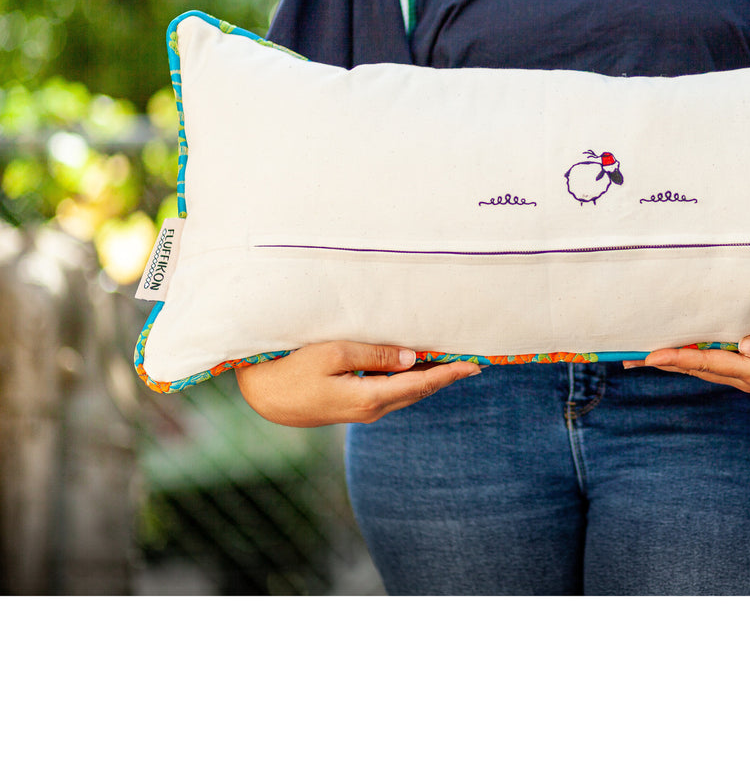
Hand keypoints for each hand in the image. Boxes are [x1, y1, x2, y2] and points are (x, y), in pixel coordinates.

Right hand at [235, 341, 481, 427]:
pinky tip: (415, 370)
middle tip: (472, 363)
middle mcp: (370, 410)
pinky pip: (389, 394)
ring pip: (404, 394)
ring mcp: (360, 411)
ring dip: (429, 380)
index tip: (475, 364)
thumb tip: (411, 358)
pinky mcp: (350, 406)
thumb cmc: (290, 367)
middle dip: (445, 377)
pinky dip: (409, 382)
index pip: (421, 385)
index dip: (450, 373)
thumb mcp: (333, 353)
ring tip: (451, 365)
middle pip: (418, 392)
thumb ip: (375, 355)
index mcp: (369, 398)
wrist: (259, 394)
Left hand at [625, 334, 749, 397]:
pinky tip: (680, 354)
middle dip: (663, 363)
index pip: (708, 363)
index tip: (648, 352)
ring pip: (702, 368)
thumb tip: (744, 343)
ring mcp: (748, 375)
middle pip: (696, 368)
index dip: (677, 357)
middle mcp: (746, 376)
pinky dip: (692, 360)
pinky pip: (714, 365)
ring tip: (642, 356)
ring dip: (673, 362)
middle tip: (628, 357)